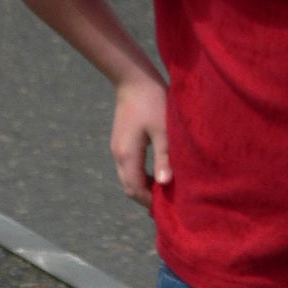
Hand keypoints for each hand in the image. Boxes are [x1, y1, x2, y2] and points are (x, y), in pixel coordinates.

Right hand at [111, 70, 169, 207]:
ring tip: (166, 193)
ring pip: (129, 179)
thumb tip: (165, 184)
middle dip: (147, 199)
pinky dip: (142, 177)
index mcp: (128, 155)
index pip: (135, 189)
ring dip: (145, 188)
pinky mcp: (122, 143)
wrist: (133, 78)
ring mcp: (118, 149)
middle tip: (169, 206)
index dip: (150, 202)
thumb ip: (164, 157)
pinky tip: (159, 177)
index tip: (169, 208)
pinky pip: (130, 169)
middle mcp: (118, 155)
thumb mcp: (163, 130)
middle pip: (130, 187)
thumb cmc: (152, 101)